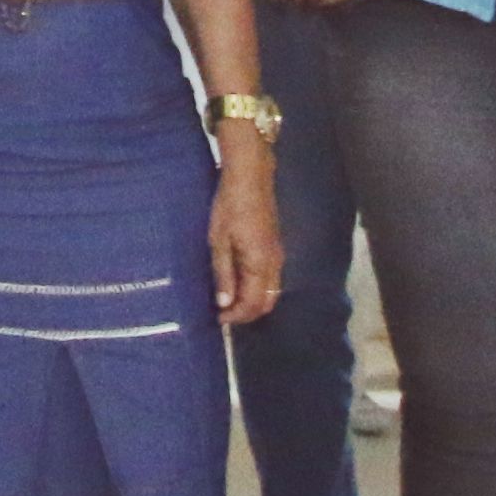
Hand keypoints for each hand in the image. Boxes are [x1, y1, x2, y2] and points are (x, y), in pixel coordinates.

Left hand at [207, 138, 283, 324]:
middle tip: (222, 312)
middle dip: (246, 312)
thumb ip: (223, 274)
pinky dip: (256, 287)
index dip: (236, 316)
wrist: (250, 177)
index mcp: (261, 264)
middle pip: (267, 302)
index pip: (254, 304)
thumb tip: (224, 303)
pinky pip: (270, 278)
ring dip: (251, 300)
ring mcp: (278, 255)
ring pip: (270, 291)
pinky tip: (237, 281)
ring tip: (227, 299)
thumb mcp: (219, 241)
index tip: (217, 318)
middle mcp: (275, 264)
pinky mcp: (275, 246)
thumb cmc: (229, 207)